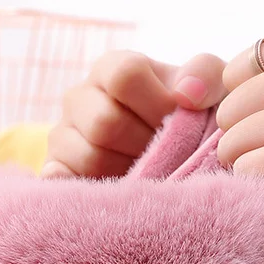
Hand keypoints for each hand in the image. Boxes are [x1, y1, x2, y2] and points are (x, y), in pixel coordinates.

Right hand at [42, 51, 225, 178]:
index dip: (156, 104)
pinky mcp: (54, 172)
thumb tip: (185, 94)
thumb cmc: (189, 122)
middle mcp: (79, 98)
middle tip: (164, 156)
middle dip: (144, 146)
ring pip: (90, 158)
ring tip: (146, 174)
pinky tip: (112, 194)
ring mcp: (62, 136)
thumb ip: (207, 76)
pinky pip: (62, 183)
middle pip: (105, 123)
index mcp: (111, 69)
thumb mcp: (210, 90)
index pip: (124, 76)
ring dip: (126, 173)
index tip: (177, 123)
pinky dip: (88, 192)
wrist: (173, 161)